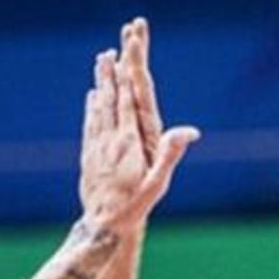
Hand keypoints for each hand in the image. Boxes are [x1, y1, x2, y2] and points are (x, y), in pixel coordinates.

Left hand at [78, 18, 197, 234]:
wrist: (103, 227)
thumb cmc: (135, 208)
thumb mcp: (158, 183)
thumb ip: (169, 154)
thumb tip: (189, 131)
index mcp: (128, 144)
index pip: (127, 104)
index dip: (126, 80)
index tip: (125, 57)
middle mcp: (109, 142)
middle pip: (109, 101)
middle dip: (110, 74)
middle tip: (109, 51)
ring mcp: (97, 149)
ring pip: (98, 109)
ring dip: (100, 84)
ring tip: (100, 63)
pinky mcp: (88, 157)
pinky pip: (90, 125)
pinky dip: (92, 107)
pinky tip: (92, 97)